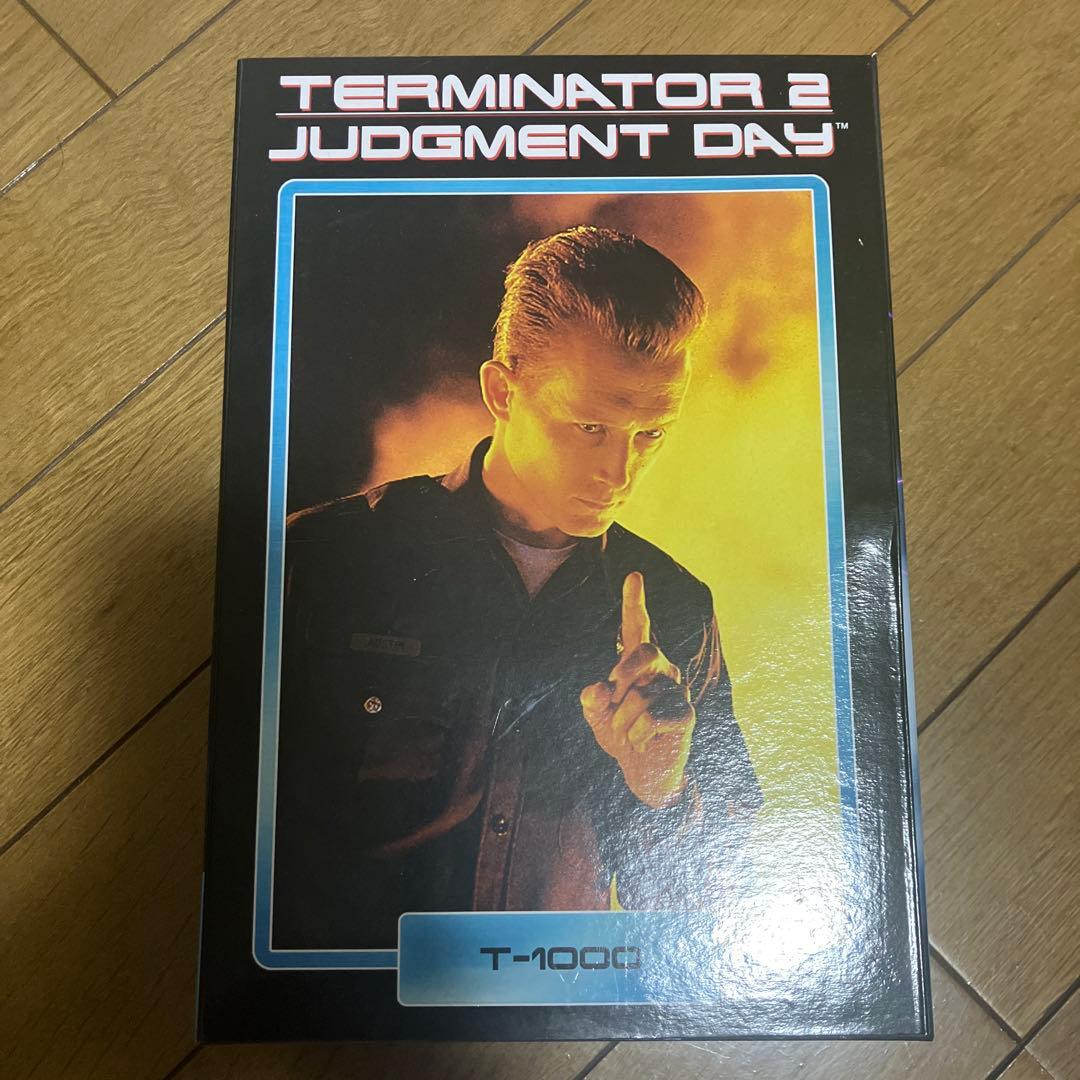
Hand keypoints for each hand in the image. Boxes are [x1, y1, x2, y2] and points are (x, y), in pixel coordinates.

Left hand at [580, 571, 694, 808]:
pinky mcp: (686, 714)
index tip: (633, 576)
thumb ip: (591, 701)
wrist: (643, 773)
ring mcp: (677, 691)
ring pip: (639, 697)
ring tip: (631, 734)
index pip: (637, 628)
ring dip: (623, 723)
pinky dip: (638, 736)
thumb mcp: (597, 717)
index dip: (635, 603)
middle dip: (623, 673)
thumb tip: (597, 688)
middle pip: (646, 651)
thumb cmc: (621, 735)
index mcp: (638, 664)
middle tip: (613, 698)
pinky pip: (650, 718)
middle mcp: (662, 670)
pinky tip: (645, 742)